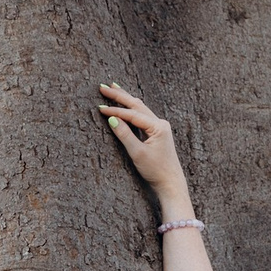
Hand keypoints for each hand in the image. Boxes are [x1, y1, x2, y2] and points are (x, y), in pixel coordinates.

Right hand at [100, 82, 190, 213]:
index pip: (132, 114)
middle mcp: (160, 123)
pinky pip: (142, 116)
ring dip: (126, 99)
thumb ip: (124, 134)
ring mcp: (160, 127)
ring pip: (140, 108)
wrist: (171, 183)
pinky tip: (125, 103)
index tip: (99, 107)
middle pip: (137, 105)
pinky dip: (131, 109)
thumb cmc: (155, 170)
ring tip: (113, 89)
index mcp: (158, 126)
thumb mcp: (137, 153)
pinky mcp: (157, 132)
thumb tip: (112, 119)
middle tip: (104, 87)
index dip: (115, 110)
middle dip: (120, 95)